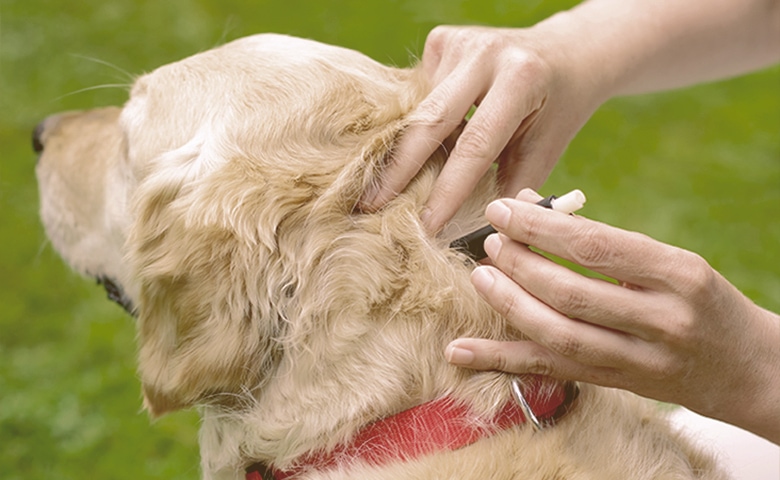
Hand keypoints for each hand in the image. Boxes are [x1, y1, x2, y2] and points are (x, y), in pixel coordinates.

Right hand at [360, 25, 605, 231]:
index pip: (475, 144)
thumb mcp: (545, 150)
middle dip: (399, 170)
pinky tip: (412, 147)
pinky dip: (414, 125)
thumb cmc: (556, 110)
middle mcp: (485, 53)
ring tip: (382, 188)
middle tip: (370, 207)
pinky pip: (417, 95)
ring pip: (418, 109)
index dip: (448, 190)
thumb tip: (473, 238)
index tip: (426, 226)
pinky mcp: (441, 40)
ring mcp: (459, 41)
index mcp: (520, 79)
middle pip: (430, 120)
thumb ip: (510, 188)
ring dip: (404, 150)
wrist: (565, 54)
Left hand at [447, 189, 779, 442]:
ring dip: (510, 305)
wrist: (746, 367)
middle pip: (573, 293)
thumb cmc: (698, 299)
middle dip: (521, 265)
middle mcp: (663, 320)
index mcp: (678, 274)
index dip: (541, 227)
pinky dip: (502, 360)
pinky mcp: (618, 386)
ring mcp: (642, 360)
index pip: (597, 246)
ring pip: (560, 335)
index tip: (502, 209)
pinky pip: (552, 372)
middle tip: (490, 242)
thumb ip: (603, 240)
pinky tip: (461, 351)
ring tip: (480, 277)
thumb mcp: (667, 261)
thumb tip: (531, 206)